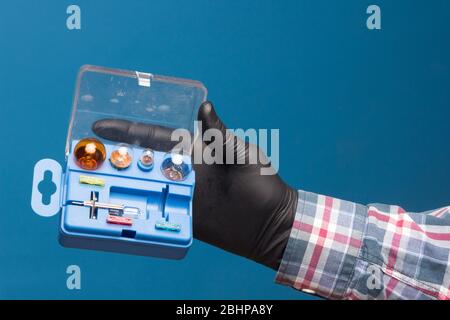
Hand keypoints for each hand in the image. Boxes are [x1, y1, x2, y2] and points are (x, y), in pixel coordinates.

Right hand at [93, 101, 297, 268]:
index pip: (155, 137)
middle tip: (86, 156)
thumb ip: (219, 133)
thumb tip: (204, 107)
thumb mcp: (241, 154)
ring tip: (94, 180)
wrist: (271, 223)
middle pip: (143, 161)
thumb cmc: (261, 183)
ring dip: (123, 182)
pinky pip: (157, 210)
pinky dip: (139, 208)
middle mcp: (183, 170)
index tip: (99, 126)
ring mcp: (182, 193)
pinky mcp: (183, 216)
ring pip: (146, 185)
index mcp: (194, 150)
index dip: (128, 131)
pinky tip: (121, 207)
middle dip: (116, 157)